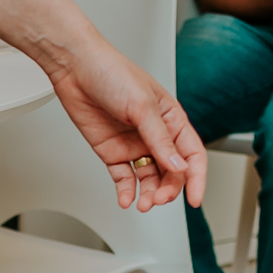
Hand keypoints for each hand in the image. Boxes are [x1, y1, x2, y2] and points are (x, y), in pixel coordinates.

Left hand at [47, 33, 206, 211]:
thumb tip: (179, 166)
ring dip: (148, 193)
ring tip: (143, 203)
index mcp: (171, 119)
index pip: (192, 154)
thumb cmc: (113, 73)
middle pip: (171, 172)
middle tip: (158, 199)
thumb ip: (160, 139)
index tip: (194, 198)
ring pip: (149, 178)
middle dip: (168, 189)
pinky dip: (126, 190)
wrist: (76, 69)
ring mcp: (133, 144)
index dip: (196, 178)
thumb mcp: (142, 106)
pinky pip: (124, 177)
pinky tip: (126, 199)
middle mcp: (155, 134)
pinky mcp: (112, 152)